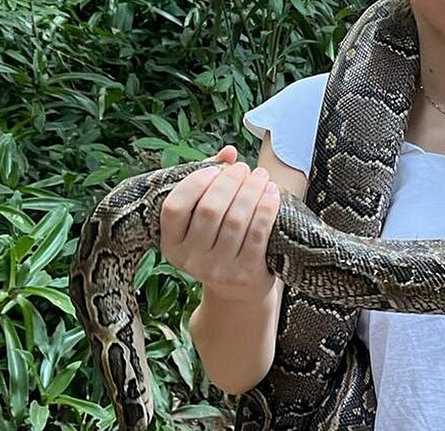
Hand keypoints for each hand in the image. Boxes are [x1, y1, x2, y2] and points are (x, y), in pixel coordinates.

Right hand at [160, 145, 280, 302]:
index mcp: (171, 243)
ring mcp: (218, 269)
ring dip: (252, 191)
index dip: (195, 183)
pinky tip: (273, 194)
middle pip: (210, 209)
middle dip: (231, 182)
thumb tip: (229, 152)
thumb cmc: (219, 243)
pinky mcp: (245, 274)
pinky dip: (266, 209)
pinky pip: (257, 234)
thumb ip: (211, 183)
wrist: (238, 292)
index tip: (215, 169)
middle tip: (245, 169)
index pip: (174, 207)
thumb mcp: (204, 220)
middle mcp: (190, 259)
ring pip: (237, 220)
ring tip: (261, 177)